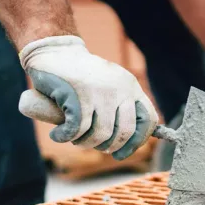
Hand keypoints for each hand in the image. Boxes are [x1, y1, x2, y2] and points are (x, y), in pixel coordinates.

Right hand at [18, 35, 158, 159]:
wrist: (55, 52)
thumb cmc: (83, 78)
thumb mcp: (111, 87)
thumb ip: (122, 108)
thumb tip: (129, 144)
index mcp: (132, 87)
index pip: (149, 120)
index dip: (138, 141)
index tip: (122, 153)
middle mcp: (121, 88)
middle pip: (125, 132)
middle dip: (108, 147)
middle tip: (93, 145)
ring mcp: (101, 90)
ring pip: (101, 134)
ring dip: (85, 143)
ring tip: (75, 139)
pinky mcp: (78, 93)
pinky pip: (78, 129)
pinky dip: (66, 136)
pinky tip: (59, 135)